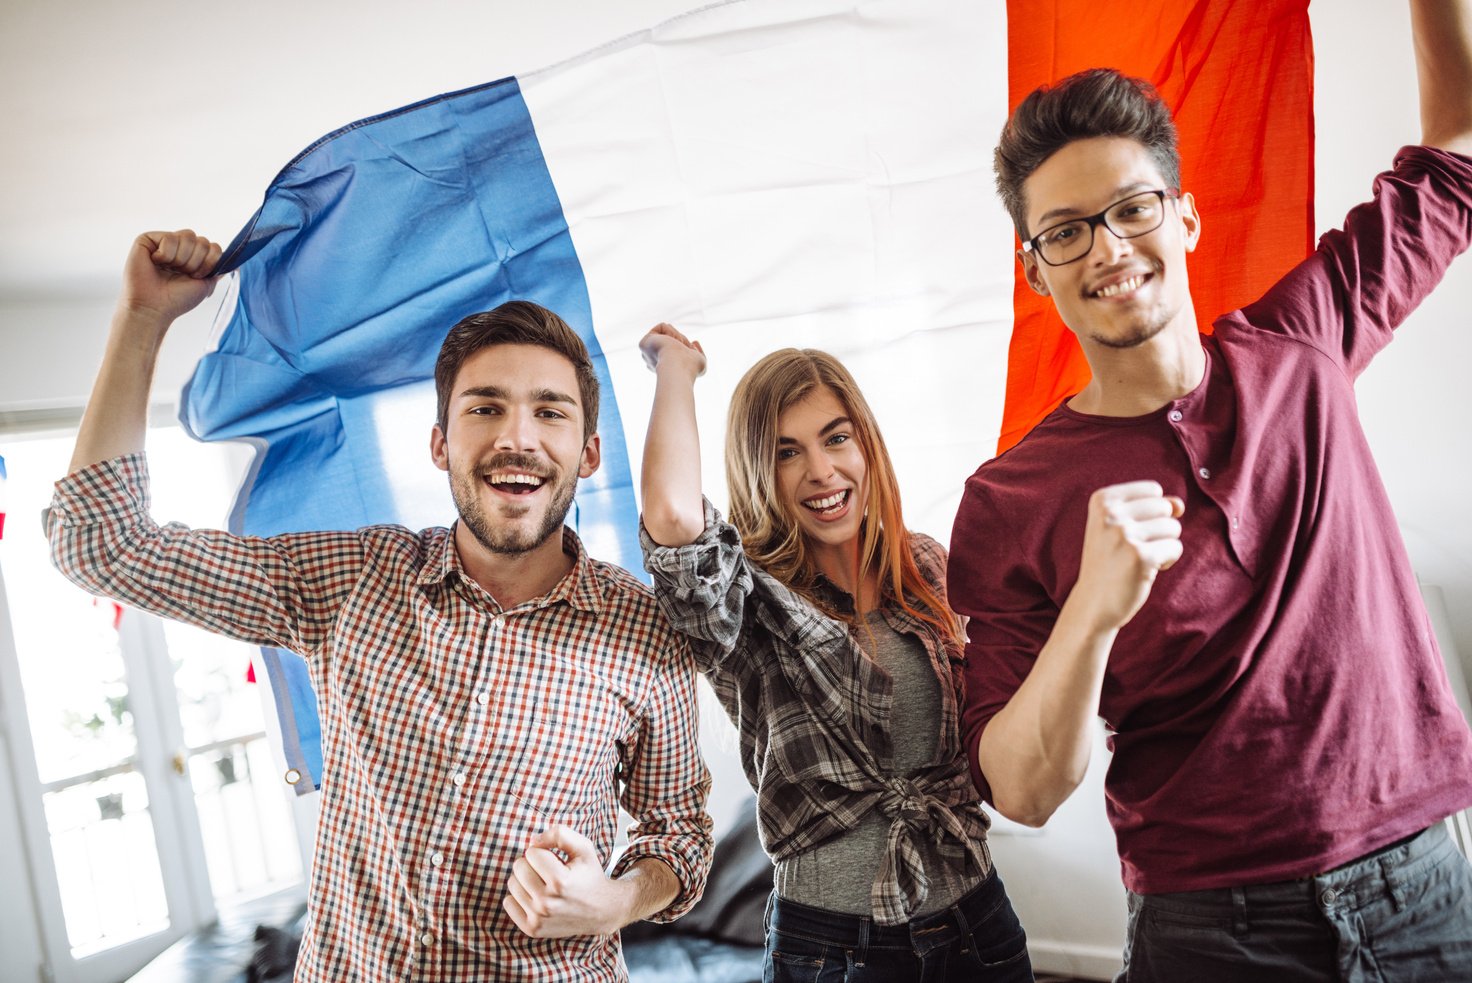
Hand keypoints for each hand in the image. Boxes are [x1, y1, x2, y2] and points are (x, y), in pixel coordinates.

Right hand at [120, 230, 222, 323]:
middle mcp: (179, 248)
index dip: (210, 261)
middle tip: (182, 274)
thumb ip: (218, 270)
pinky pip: (169, 237)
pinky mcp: (147, 240)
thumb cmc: (177, 299)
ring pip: (188, 236)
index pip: (213, 246)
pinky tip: (156, 263)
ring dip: (182, 259)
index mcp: (193, 257)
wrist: (154, 307)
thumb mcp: (206, 284)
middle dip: (196, 262)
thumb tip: (237, 263)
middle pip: (202, 240)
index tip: (197, 276)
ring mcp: (163, 242)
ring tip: (169, 270)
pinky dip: (166, 254)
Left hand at [503, 824, 622, 937]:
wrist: (602, 911)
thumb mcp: (583, 848)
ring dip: (525, 879)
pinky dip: (519, 896)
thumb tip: (532, 841)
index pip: (531, 853)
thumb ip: (559, 834)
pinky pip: (508, 903)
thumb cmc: (590, 876)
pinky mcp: (532, 929)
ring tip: (543, 883)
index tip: (556, 860)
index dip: (543, 852)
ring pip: (512, 884)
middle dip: (532, 864)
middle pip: (519, 868)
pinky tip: (535, 896)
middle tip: (548, 871)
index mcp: (560, 881)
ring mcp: (538, 918)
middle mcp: (547, 902)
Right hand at [639, 323, 705, 376]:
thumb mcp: (701, 362)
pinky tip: (671, 341)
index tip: (689, 358)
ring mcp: (648, 352)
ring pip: (667, 333)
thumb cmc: (690, 369)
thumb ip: (699, 353)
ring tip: (678, 346)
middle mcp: (654, 361)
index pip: (674, 352)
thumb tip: (694, 342)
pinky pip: (661, 326)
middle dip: (681, 341)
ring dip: (678, 337)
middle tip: (685, 351)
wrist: (679, 366)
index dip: (684, 351)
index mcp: (665, 367)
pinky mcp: (644, 343)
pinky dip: (671, 331)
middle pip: (671, 340)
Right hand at [1072, 481, 1183, 631]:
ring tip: (1139, 559)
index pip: (1153, 490)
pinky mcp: (1141, 557)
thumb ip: (1154, 507)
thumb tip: (1180, 505)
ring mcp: (1124, 535)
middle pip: (1165, 507)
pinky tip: (1146, 570)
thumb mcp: (1122, 526)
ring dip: (1164, 546)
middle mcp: (1110, 514)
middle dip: (1160, 529)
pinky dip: (1167, 560)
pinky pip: (1175, 548)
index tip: (1128, 531)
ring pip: (1173, 527)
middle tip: (1134, 548)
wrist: (1093, 602)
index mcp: (1102, 500)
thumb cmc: (1111, 561)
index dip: (1151, 513)